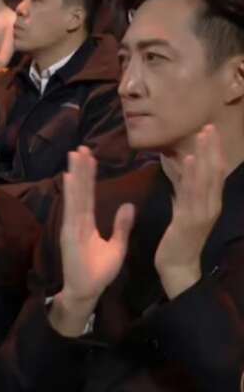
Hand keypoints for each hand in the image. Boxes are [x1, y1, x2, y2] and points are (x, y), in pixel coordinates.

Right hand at [55, 147, 134, 325]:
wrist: (86, 292)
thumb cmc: (98, 273)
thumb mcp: (116, 247)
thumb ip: (120, 227)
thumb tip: (128, 205)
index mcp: (85, 224)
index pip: (88, 195)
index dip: (88, 177)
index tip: (90, 157)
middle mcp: (75, 221)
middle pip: (79, 191)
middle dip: (80, 169)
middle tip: (81, 147)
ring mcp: (71, 226)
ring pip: (75, 196)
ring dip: (75, 175)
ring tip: (76, 155)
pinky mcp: (70, 234)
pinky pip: (72, 210)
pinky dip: (70, 194)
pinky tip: (70, 178)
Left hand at [155, 125, 225, 297]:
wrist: (177, 266)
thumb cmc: (178, 239)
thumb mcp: (182, 209)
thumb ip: (183, 191)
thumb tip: (180, 170)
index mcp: (210, 202)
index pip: (215, 172)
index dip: (213, 151)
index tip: (210, 131)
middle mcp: (211, 204)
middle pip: (215, 171)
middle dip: (212, 148)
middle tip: (210, 126)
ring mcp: (202, 212)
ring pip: (206, 179)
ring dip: (204, 155)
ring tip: (202, 135)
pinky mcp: (190, 219)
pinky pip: (191, 194)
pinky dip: (190, 175)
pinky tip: (188, 160)